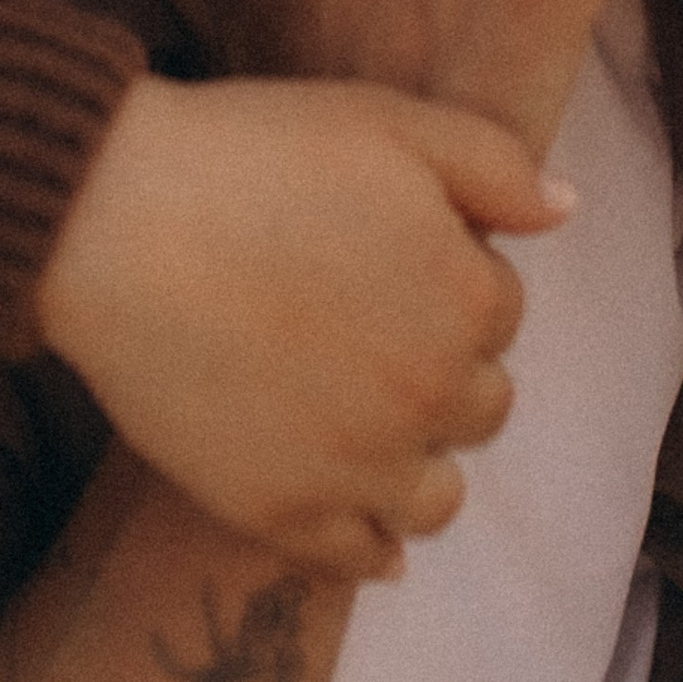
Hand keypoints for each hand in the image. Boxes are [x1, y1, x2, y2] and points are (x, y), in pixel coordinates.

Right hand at [33, 69, 562, 580]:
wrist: (114, 221)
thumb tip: (567, 210)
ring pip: (436, 498)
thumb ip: (493, 165)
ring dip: (419, 462)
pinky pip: (360, 559)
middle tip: (367, 329)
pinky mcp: (282, 512)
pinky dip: (372, 546)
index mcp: (466, 299)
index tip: (391, 259)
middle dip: (443, 370)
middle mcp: (429, 396)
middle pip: (480, 407)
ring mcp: (357, 466)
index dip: (451, 280)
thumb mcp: (388, 122)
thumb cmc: (253, 154)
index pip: (501, 312)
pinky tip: (357, 520)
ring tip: (365, 423)